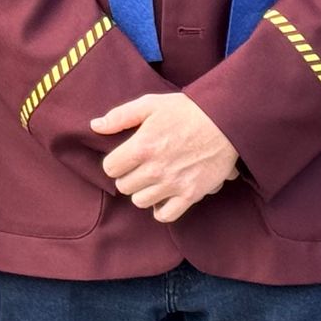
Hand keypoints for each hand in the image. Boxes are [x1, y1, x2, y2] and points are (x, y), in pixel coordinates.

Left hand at [92, 93, 238, 223]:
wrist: (225, 121)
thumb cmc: (187, 110)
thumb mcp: (151, 104)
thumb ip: (120, 116)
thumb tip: (95, 125)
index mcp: (142, 146)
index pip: (110, 168)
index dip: (115, 162)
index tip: (125, 157)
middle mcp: (155, 169)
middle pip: (124, 186)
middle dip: (129, 176)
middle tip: (141, 166)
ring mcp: (173, 184)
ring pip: (140, 201)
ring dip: (143, 191)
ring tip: (153, 179)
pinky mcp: (190, 194)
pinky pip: (164, 215)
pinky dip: (160, 209)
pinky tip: (164, 195)